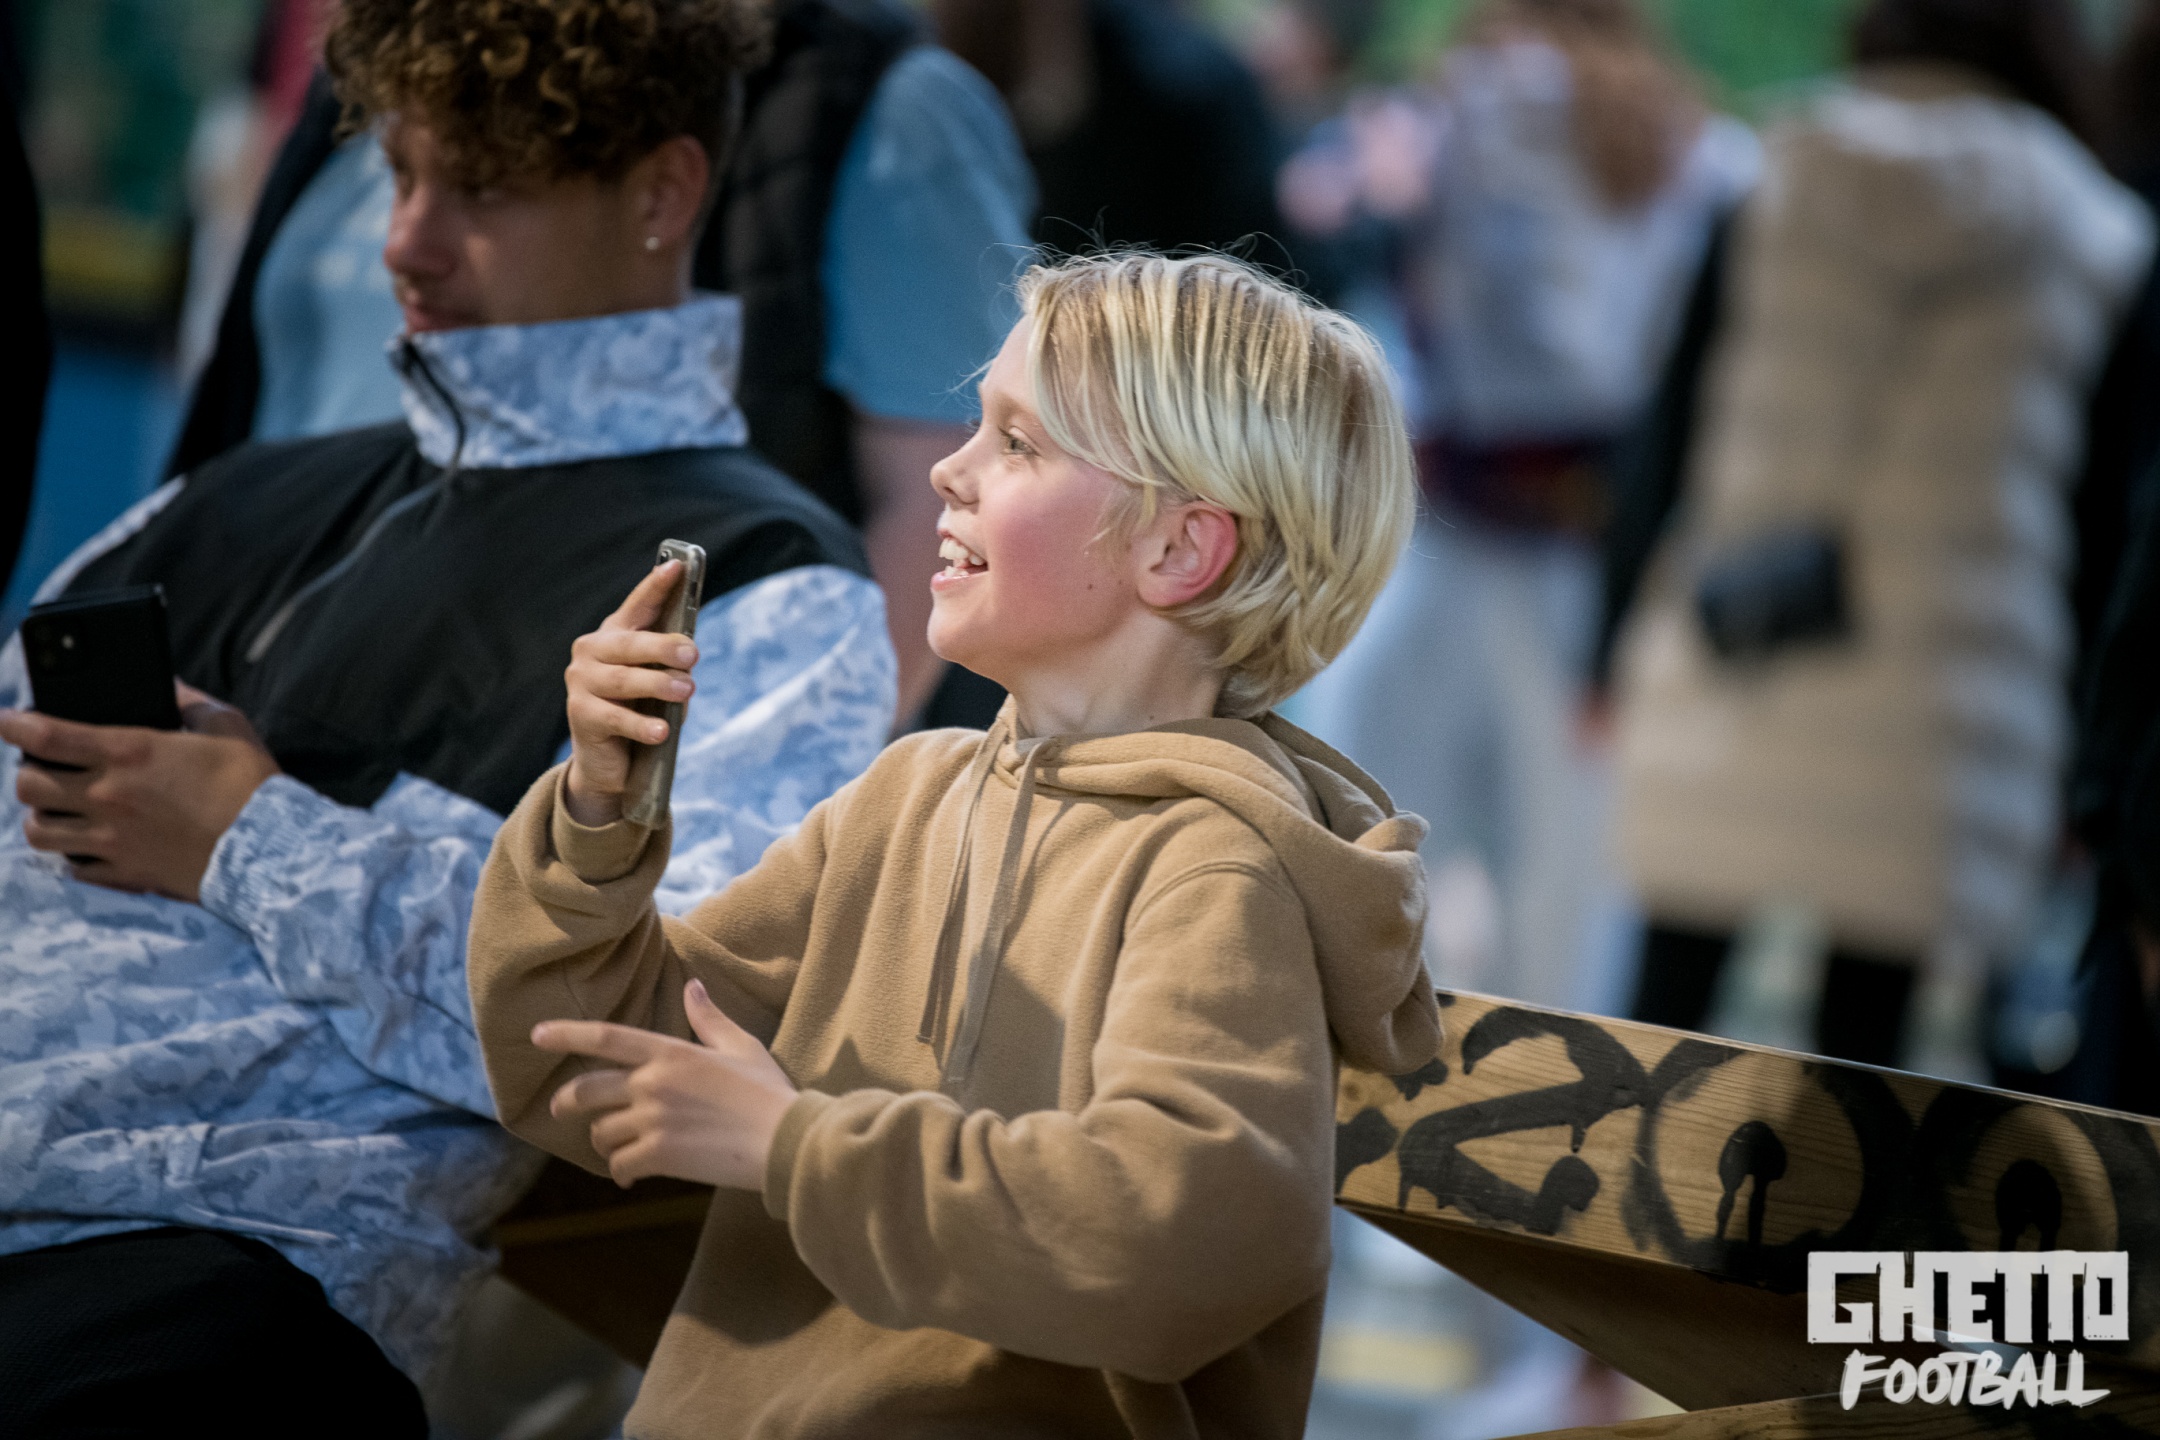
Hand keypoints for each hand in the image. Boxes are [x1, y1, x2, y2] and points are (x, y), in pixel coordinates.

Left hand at [0, 681, 279, 900]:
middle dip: (26, 773)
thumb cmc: (250, 782)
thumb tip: (168, 687)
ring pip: (39, 832)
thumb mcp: (225, 725)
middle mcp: (108, 796)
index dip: (13, 723)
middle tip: (44, 770)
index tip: (4, 719)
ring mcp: (112, 839)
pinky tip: (91, 844)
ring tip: (60, 811)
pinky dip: (75, 855)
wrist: (269, 847)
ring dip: (42, 817)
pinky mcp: (125, 872)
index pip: (46, 735)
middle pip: (28, 786)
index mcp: (128, 752)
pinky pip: (75, 868)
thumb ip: (189, 701)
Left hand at [536, 979, 797, 1189]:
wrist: (784, 1138)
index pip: (606, 1037)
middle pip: (587, 1090)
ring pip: (602, 1132)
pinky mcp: (659, 1155)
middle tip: (560, 1110)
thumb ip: (708, 1018)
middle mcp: (653, 1083)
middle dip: (567, 1102)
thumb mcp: (740, 1045)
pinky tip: (630, 1176)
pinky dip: (621, 1173)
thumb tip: (692, 986)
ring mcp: (653, 1120)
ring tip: (618, 1148)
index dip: (567, 1034)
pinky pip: (620, 1165)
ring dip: (605, 1142)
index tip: (537, 1035)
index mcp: (671, 1052)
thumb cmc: (767, 1091)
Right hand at [563, 559, 697, 826]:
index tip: (678, 567)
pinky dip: (641, 724)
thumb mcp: (659, 681)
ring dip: (657, 684)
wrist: (611, 762)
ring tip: (687, 690)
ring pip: (622, 679)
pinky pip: (614, 717)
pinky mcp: (580, 714)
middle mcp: (592, 651)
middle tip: (693, 653)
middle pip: (629, 644)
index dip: (656, 586)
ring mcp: (581, 682)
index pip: (638, 606)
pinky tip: (661, 731)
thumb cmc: (641, 711)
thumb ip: (670, 663)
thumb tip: (687, 653)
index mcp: (614, 635)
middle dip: (663, 646)